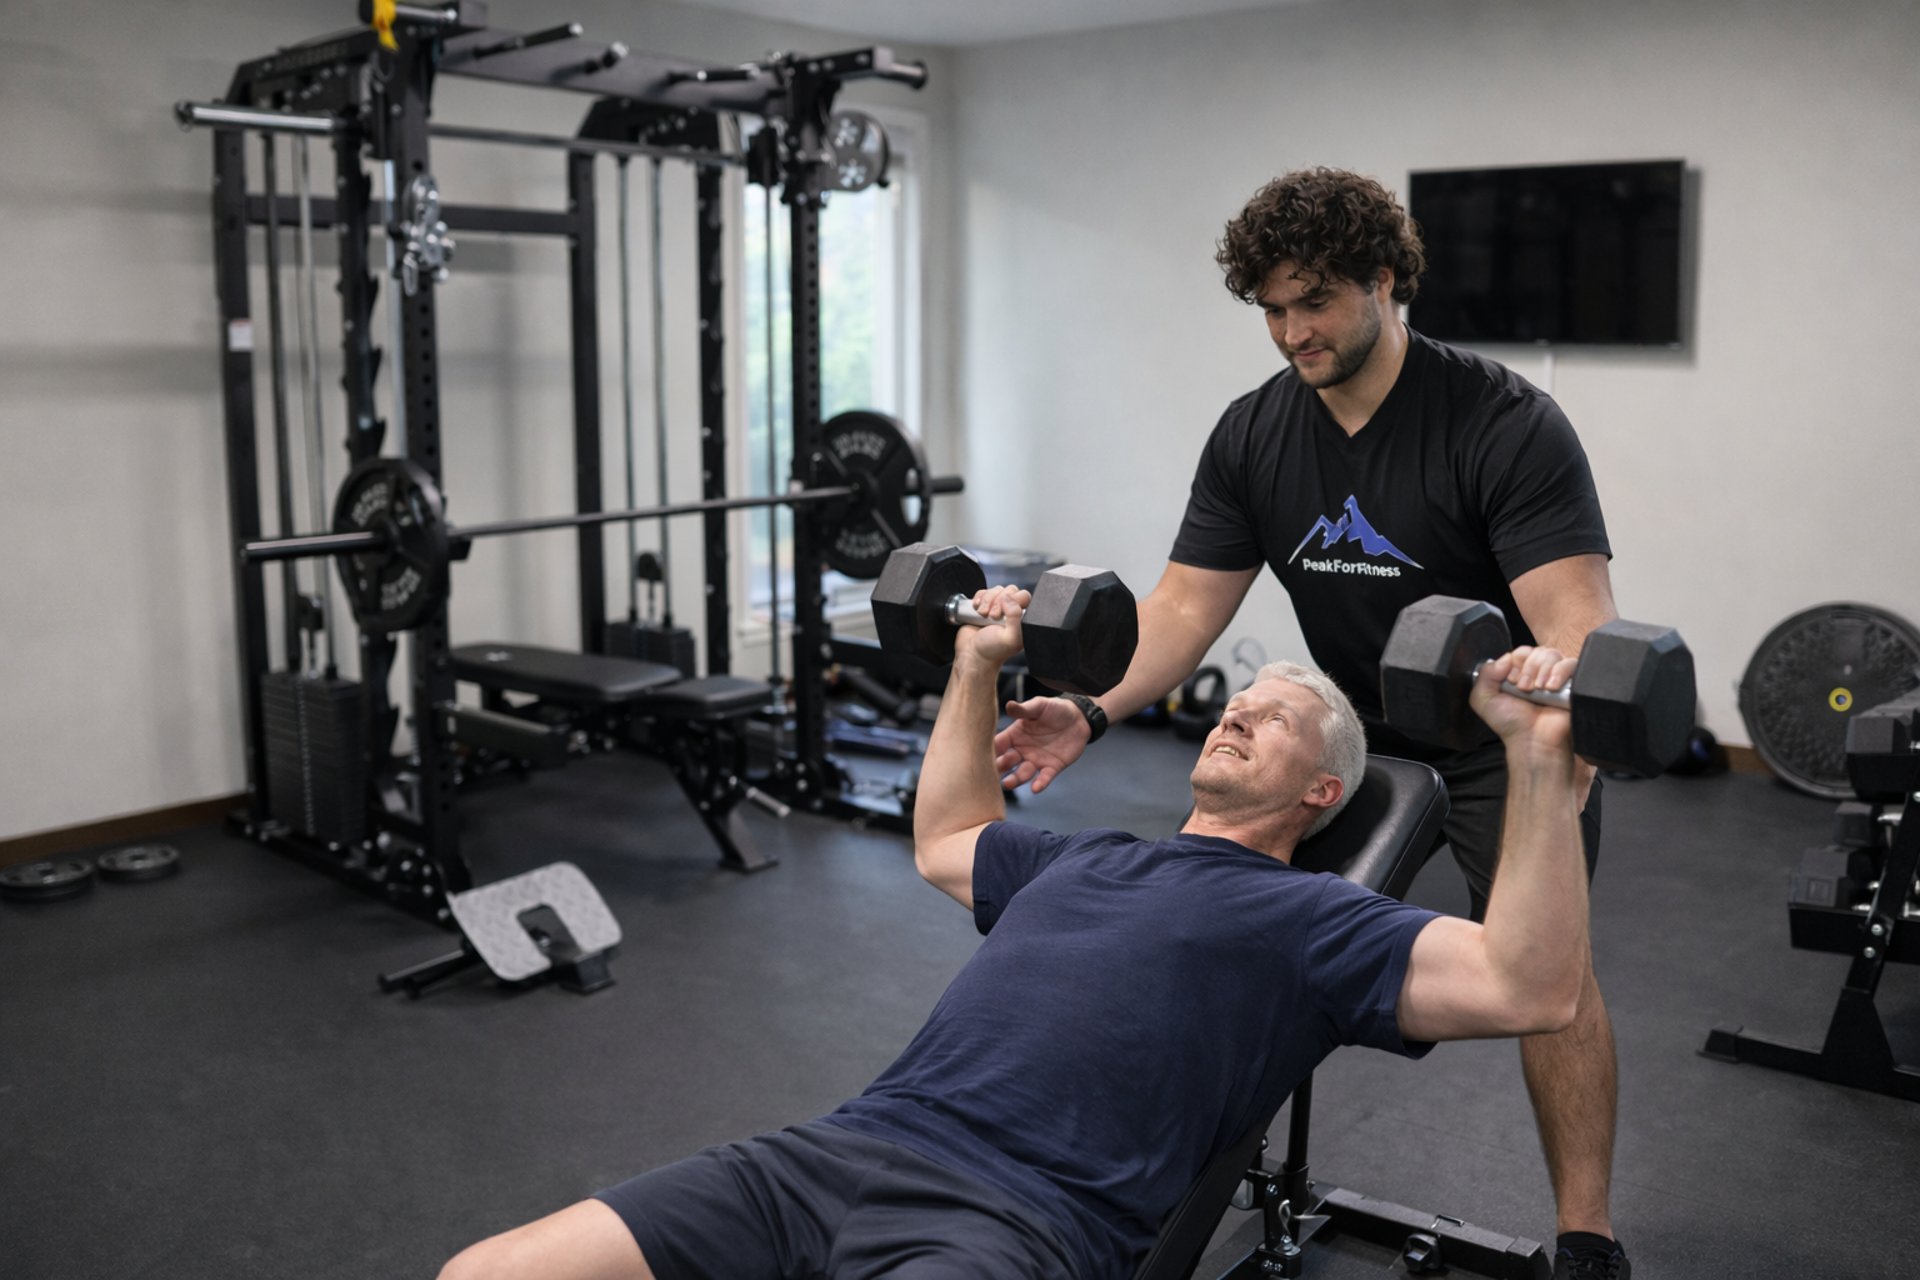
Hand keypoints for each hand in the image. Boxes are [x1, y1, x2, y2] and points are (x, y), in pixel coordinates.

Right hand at [952, 584, 1029, 673]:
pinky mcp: (984, 605)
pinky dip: (979, 598)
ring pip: (996, 590)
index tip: (1002, 614)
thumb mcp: (1010, 638)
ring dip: (986, 601)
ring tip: (983, 615)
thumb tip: (1008, 597)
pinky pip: (983, 592)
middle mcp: (1011, 612)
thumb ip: (1015, 617)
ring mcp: (997, 607)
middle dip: (997, 601)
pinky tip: (977, 610)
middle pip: (1009, 590)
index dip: (1012, 600)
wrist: (972, 655)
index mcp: (1022, 619)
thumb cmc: (992, 651)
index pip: (1023, 596)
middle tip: (992, 617)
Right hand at [991, 696, 1090, 793]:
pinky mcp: (1052, 767)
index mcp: (1015, 735)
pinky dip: (1040, 784)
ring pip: (1022, 773)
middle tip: (991, 774)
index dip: (989, 751)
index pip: (998, 745)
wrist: (1079, 717)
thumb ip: (1024, 710)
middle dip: (999, 768)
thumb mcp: (1039, 706)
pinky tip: (1035, 788)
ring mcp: (1036, 760)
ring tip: (1007, 784)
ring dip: (1015, 779)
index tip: (978, 757)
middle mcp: (1022, 750)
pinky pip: (1044, 778)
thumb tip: (1008, 705)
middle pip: (1006, 763)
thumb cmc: (1056, 709)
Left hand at [1468, 645, 1577, 769]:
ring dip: (1541, 669)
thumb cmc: (1511, 723)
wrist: (1533, 740)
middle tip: (1523, 688)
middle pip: (1535, 650)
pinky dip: (1559, 672)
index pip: (1519, 652)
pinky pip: (1570, 663)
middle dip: (1527, 667)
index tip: (1511, 681)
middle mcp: (1538, 673)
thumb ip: (1485, 674)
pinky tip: (1551, 688)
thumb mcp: (1484, 699)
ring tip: (1538, 689)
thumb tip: (1503, 658)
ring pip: (1551, 654)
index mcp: (1518, 673)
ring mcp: (1556, 677)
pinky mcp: (1573, 683)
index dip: (1514, 662)